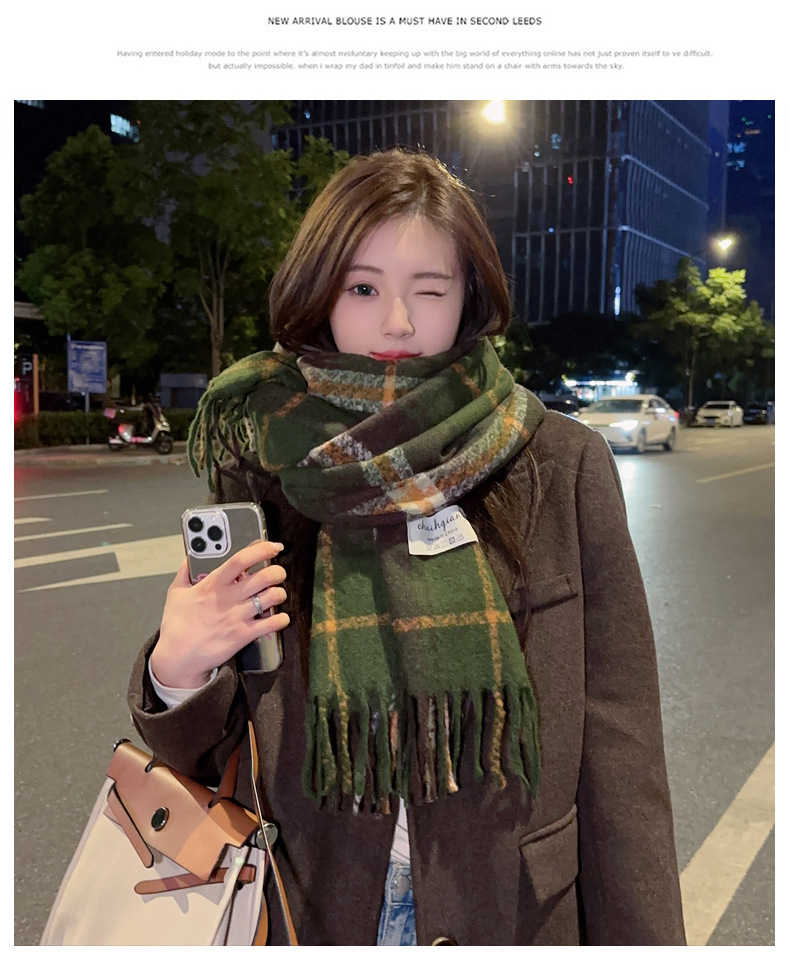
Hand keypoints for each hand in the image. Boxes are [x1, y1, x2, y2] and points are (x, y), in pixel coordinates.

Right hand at [150, 539, 289, 688]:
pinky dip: (281, 619)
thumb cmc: (176, 626)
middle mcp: (228, 598)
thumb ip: (184, 573)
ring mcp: (238, 616)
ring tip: (278, 594)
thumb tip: (187, 559)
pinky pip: (271, 624)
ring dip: (280, 593)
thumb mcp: (175, 593)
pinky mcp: (243, 635)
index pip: (241, 559)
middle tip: (278, 572)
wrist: (177, 657)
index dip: (261, 549)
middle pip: (264, 576)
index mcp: (213, 584)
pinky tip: (281, 617)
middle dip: (277, 571)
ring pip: (272, 597)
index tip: (272, 546)